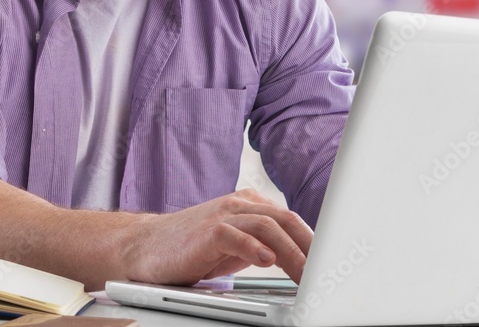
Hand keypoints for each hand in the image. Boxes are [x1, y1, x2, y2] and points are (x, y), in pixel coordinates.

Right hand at [121, 188, 312, 285]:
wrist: (146, 246)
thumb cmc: (192, 248)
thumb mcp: (236, 248)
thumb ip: (266, 248)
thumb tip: (302, 264)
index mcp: (250, 207)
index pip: (291, 220)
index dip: (314, 241)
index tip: (331, 262)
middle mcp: (239, 205)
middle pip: (286, 219)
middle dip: (311, 246)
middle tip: (326, 271)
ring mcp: (222, 215)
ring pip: (267, 225)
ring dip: (291, 251)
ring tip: (305, 273)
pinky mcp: (206, 231)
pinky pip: (234, 234)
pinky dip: (253, 247)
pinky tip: (266, 260)